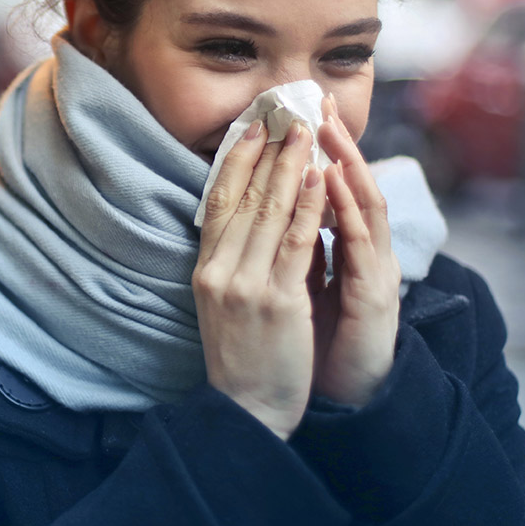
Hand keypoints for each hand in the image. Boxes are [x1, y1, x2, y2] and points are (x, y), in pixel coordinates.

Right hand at [193, 120, 325, 439]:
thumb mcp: (222, 302)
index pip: (217, 201)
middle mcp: (220, 271)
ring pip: (269, 212)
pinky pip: (296, 243)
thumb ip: (232, 260)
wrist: (247, 410)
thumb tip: (251, 216)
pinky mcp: (278, 302)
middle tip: (286, 114)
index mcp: (206, 269)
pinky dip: (308, 207)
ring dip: (290, 167)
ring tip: (306, 133)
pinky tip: (319, 180)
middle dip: (267, 152)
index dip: (235, 160)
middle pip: (244, 197)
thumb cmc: (242, 355)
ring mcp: (246, 285)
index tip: (251, 127)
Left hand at [311, 95, 400, 406]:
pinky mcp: (376, 297)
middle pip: (354, 187)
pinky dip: (348, 209)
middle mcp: (367, 255)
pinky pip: (361, 245)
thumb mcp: (304, 284)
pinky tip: (337, 180)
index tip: (302, 114)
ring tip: (329, 128)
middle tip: (319, 102)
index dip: (322, 152)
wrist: (340, 397)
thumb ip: (301, 247)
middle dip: (337, 144)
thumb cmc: (320, 340)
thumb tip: (278, 209)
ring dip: (348, 164)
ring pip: (365, 207)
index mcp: (350, 251)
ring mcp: (376, 274)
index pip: (335, 191)